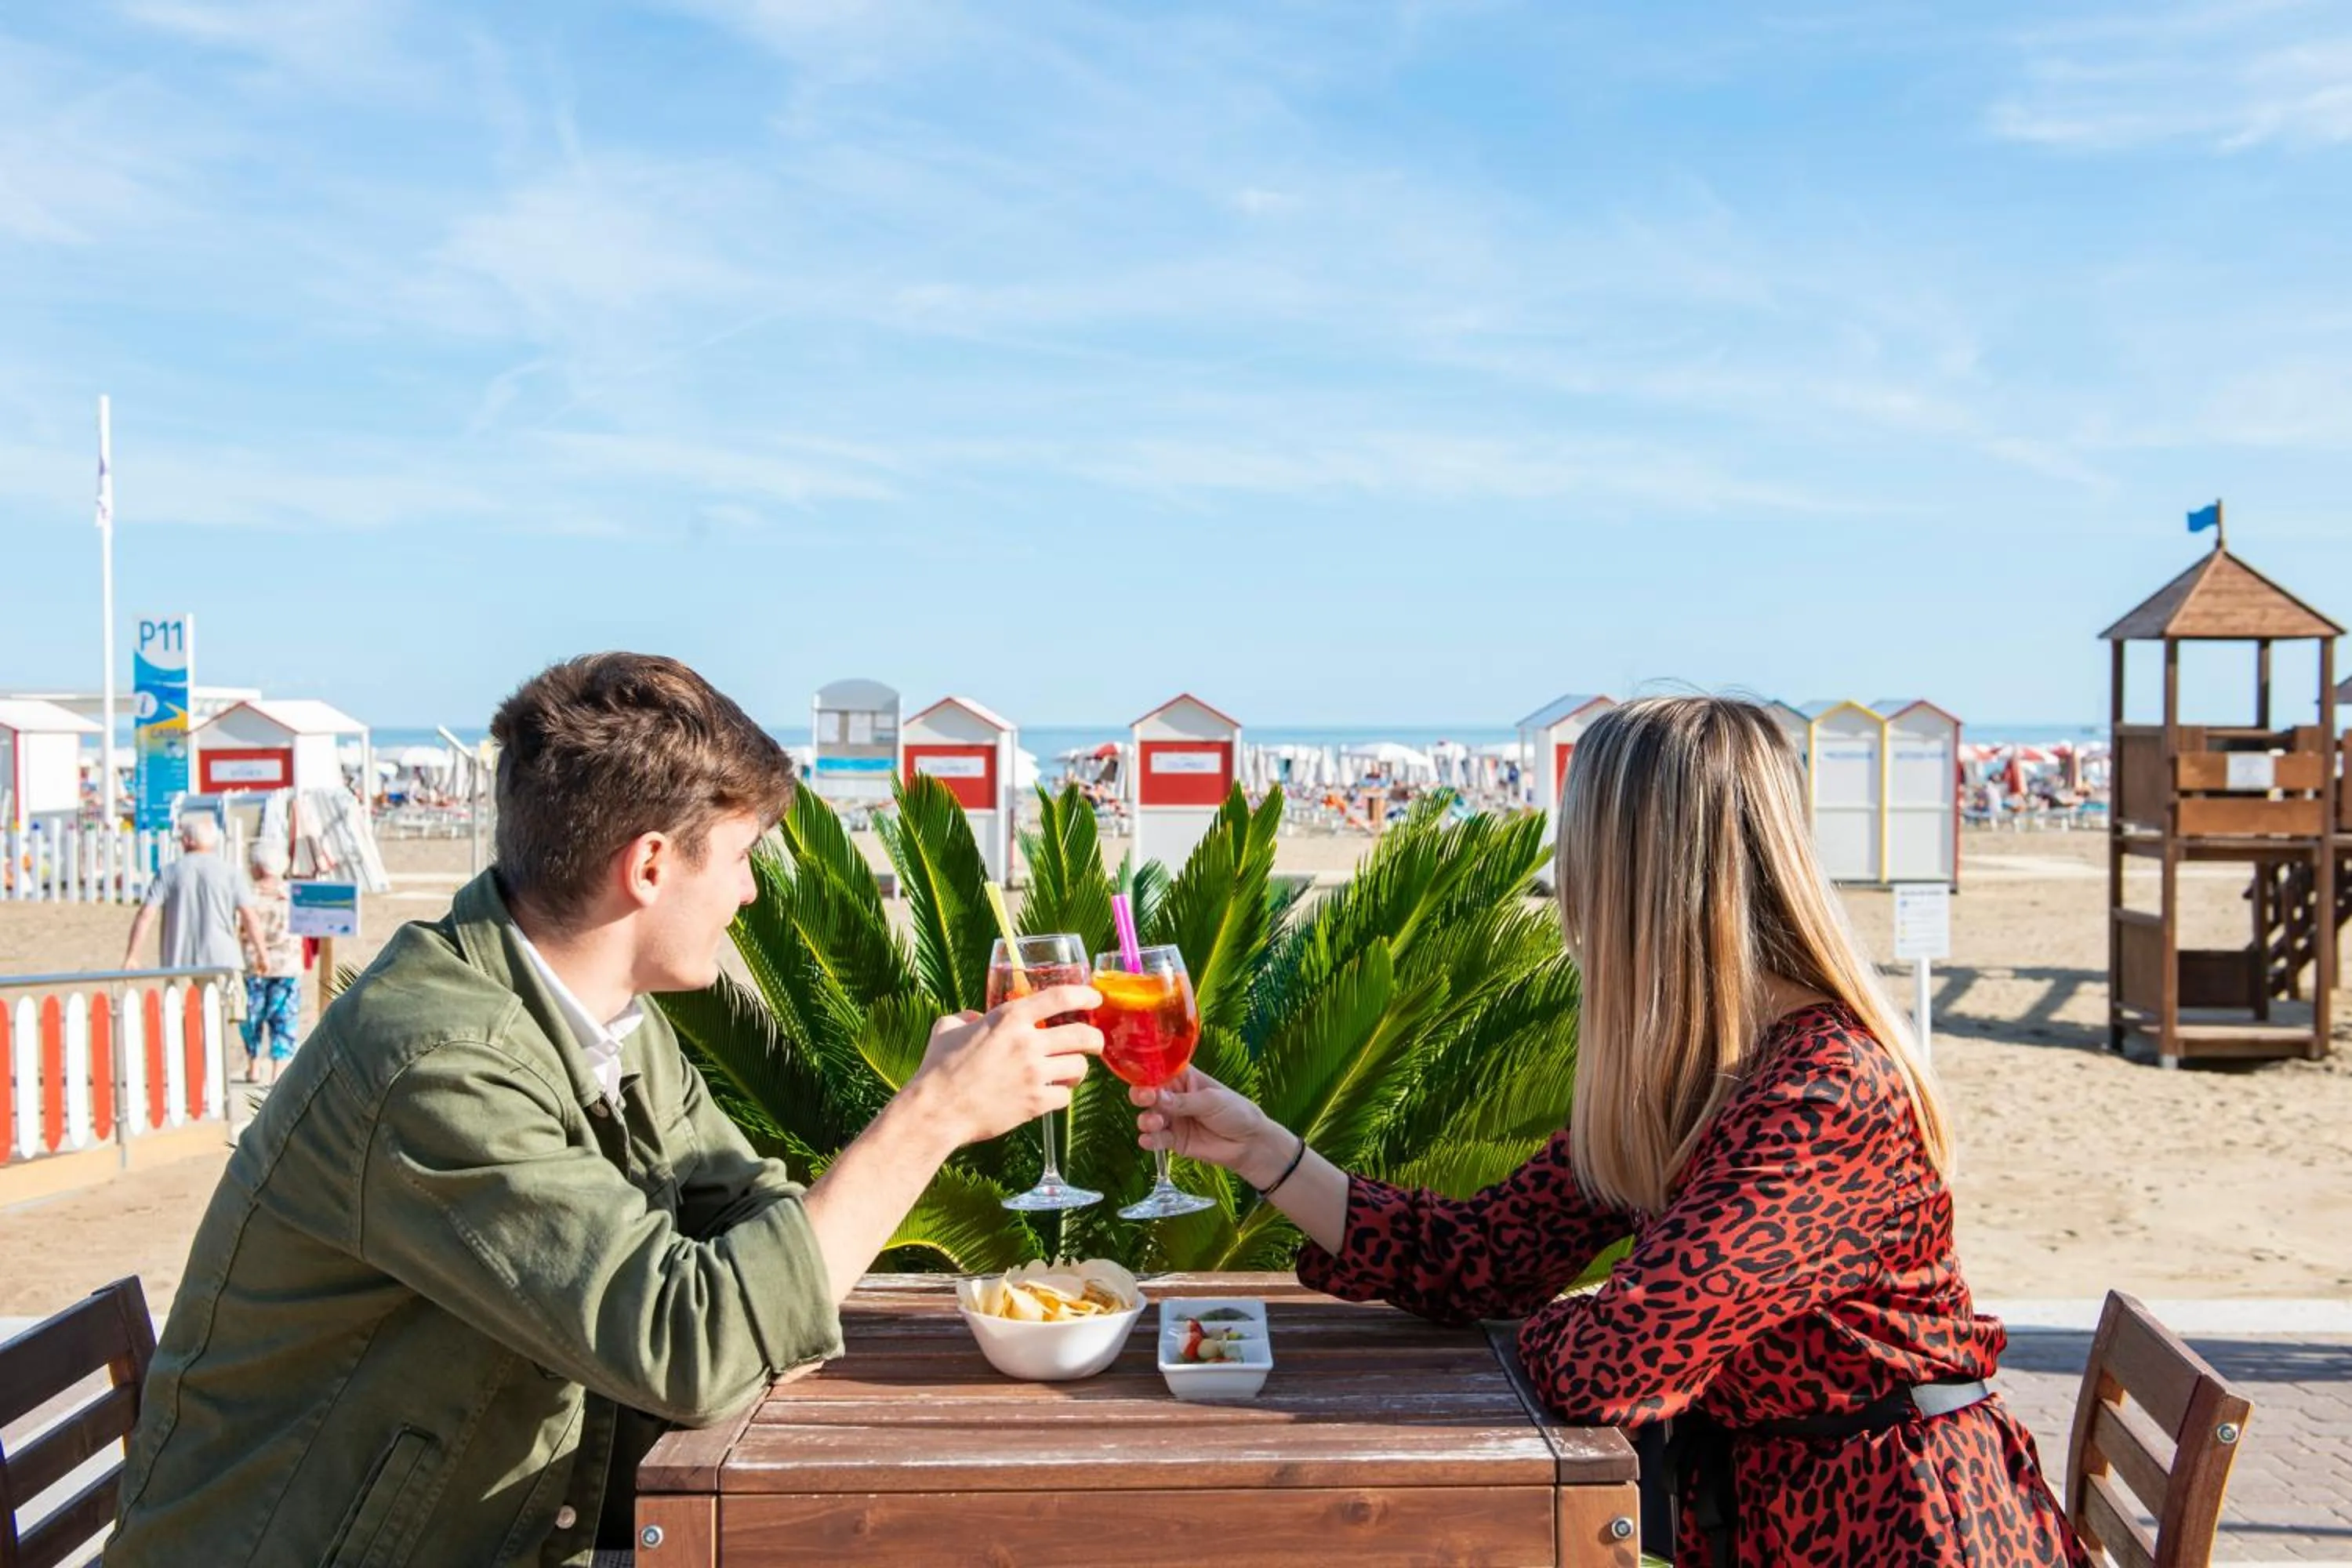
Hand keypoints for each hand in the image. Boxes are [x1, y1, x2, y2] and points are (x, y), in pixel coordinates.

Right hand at [906, 985, 1102, 1147]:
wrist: (937, 1110)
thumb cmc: (938, 1068)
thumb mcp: (948, 1029)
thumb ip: (966, 1017)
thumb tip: (975, 1017)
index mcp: (1008, 1019)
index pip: (1060, 998)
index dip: (1084, 995)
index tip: (1094, 998)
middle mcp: (1027, 1043)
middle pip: (1083, 1035)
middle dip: (1095, 1038)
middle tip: (1094, 1042)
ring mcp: (1034, 1074)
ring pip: (1079, 1067)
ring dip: (1077, 1069)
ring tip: (1069, 1071)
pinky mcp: (1035, 1103)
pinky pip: (1065, 1097)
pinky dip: (1061, 1095)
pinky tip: (1050, 1094)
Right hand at [1132, 1068, 1289, 1186]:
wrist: (1250, 1143)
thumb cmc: (1236, 1112)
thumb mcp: (1212, 1101)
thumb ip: (1185, 1101)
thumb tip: (1157, 1097)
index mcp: (1184, 1079)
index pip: (1159, 1072)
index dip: (1148, 1074)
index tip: (1144, 1079)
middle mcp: (1173, 1098)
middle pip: (1148, 1094)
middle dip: (1141, 1096)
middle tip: (1146, 1099)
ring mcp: (1172, 1120)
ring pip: (1149, 1117)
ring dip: (1147, 1119)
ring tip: (1156, 1123)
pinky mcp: (1174, 1141)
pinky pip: (1156, 1140)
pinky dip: (1149, 1140)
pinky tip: (1149, 1140)